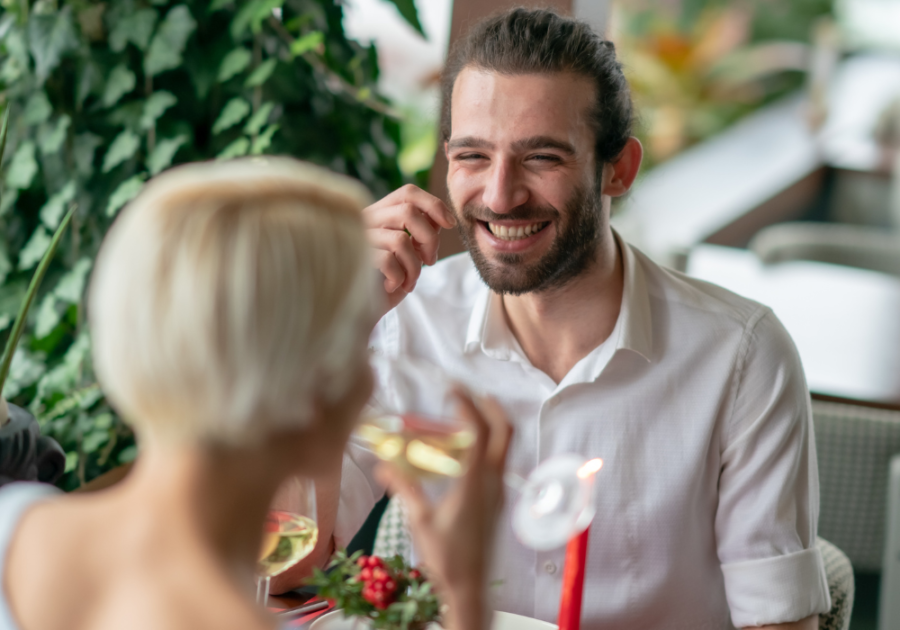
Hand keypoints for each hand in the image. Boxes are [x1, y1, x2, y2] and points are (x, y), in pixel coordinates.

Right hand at [364, 185, 456, 311]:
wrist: (361, 309)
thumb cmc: (387, 279)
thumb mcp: (409, 252)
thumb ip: (421, 231)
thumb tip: (441, 216)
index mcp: (379, 213)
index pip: (408, 193)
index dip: (434, 204)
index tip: (450, 224)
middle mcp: (366, 220)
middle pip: (408, 211)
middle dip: (429, 239)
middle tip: (430, 261)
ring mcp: (359, 238)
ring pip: (400, 240)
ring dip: (414, 266)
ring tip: (409, 280)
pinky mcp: (355, 259)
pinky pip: (388, 261)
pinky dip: (399, 277)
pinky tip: (392, 286)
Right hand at [375, 390, 511, 629]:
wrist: (470, 586)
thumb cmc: (446, 557)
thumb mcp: (420, 520)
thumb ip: (404, 489)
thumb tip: (381, 466)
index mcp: (475, 482)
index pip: (477, 431)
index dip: (466, 405)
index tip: (451, 391)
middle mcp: (493, 481)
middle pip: (505, 431)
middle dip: (491, 406)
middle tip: (471, 393)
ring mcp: (499, 490)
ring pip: (504, 446)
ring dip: (490, 425)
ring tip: (465, 417)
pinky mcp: (497, 499)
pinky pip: (497, 461)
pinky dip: (485, 445)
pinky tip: (463, 450)